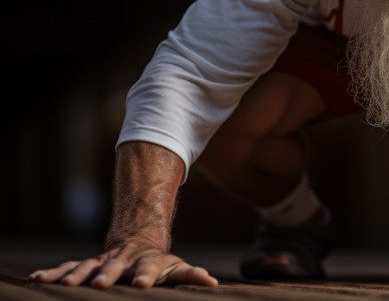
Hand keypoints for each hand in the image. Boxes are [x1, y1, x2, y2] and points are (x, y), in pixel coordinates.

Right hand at [28, 238, 217, 288]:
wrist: (137, 240)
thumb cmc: (160, 263)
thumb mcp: (177, 268)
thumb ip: (192, 276)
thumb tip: (213, 283)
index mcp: (147, 262)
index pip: (148, 269)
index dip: (146, 276)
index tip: (142, 284)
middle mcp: (122, 260)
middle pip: (114, 267)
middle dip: (106, 275)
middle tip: (100, 284)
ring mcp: (103, 261)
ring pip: (87, 267)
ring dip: (75, 276)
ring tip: (64, 286)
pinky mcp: (87, 265)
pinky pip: (68, 268)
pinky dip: (53, 273)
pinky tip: (36, 278)